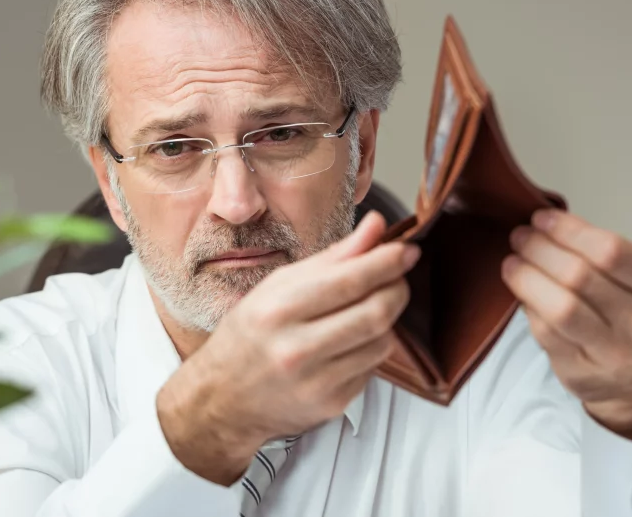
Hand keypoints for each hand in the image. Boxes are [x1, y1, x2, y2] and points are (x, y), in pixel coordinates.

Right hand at [156, 211, 417, 483]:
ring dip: (387, 319)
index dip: (388, 262)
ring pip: (382, 341)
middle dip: (397, 288)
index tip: (407, 250)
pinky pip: (373, 367)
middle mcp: (297, 348)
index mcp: (279, 310)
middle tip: (398, 277)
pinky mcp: (333, 404)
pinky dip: (372, 347)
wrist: (224, 399)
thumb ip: (332, 257)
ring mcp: (317, 381)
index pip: (350, 280)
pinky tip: (354, 340)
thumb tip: (377, 227)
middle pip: (375, 312)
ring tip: (371, 308)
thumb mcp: (278, 286)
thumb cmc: (249, 335)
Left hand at [501, 209, 631, 447]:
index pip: (610, 250)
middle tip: (520, 237)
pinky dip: (528, 308)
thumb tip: (543, 225)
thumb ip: (600, 253)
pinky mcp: (583, 373)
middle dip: (540, 250)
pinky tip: (522, 294)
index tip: (541, 218)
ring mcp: (614, 352)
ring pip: (560, 308)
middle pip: (579, 276)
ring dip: (526, 278)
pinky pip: (545, 333)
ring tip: (512, 262)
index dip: (568, 230)